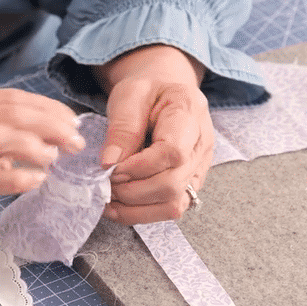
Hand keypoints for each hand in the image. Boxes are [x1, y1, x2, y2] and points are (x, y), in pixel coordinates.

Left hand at [92, 44, 213, 223]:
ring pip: (174, 204)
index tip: (111, 168)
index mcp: (190, 112)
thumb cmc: (146, 91)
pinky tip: (117, 206)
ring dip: (135, 208)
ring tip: (108, 198)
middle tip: (105, 183)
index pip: (173, 152)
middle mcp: (202, 144)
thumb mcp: (128, 95)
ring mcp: (199, 168)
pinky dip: (141, 213)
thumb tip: (109, 164)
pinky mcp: (189, 185)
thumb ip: (122, 128)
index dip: (139, 167)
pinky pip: (170, 209)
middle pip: (173, 184)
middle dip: (132, 190)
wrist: (163, 94)